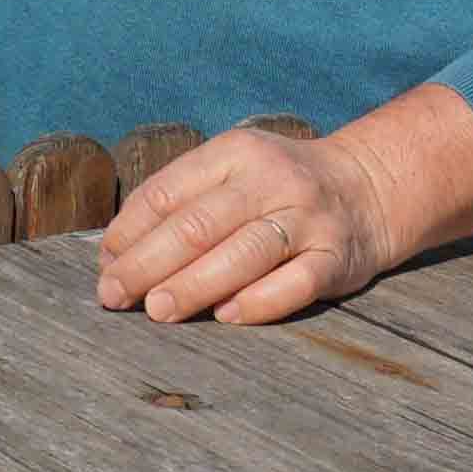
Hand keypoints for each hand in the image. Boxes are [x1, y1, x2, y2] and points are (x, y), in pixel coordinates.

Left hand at [95, 85, 472, 326]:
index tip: (106, 265)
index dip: (130, 231)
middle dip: (148, 264)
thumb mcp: (232, 172)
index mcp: (235, 153)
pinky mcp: (336, 258)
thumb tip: (116, 253)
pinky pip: (295, 284)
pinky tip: (225, 317)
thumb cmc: (275, 189)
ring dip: (194, 286)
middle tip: (114, 296)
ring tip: (157, 311)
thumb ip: (182, 202)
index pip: (169, 191)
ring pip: (243, 254)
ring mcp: (308, 219)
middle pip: (199, 225)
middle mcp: (272, 180)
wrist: (366, 187)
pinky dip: (257, 302)